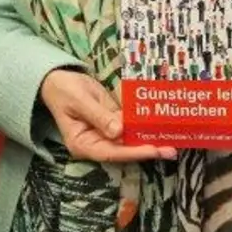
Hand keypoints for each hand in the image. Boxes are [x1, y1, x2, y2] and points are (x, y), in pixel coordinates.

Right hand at [39, 69, 175, 162]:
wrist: (58, 79)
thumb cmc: (64, 89)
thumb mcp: (79, 100)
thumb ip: (99, 115)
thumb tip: (119, 131)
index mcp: (82, 144)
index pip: (110, 152)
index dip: (132, 152)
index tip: (152, 150)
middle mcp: (95, 144)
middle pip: (123, 150)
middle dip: (147, 149)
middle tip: (171, 150)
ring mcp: (105, 135)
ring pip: (130, 141)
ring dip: (150, 140)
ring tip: (172, 142)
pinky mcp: (112, 124)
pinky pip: (130, 128)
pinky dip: (144, 128)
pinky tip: (161, 128)